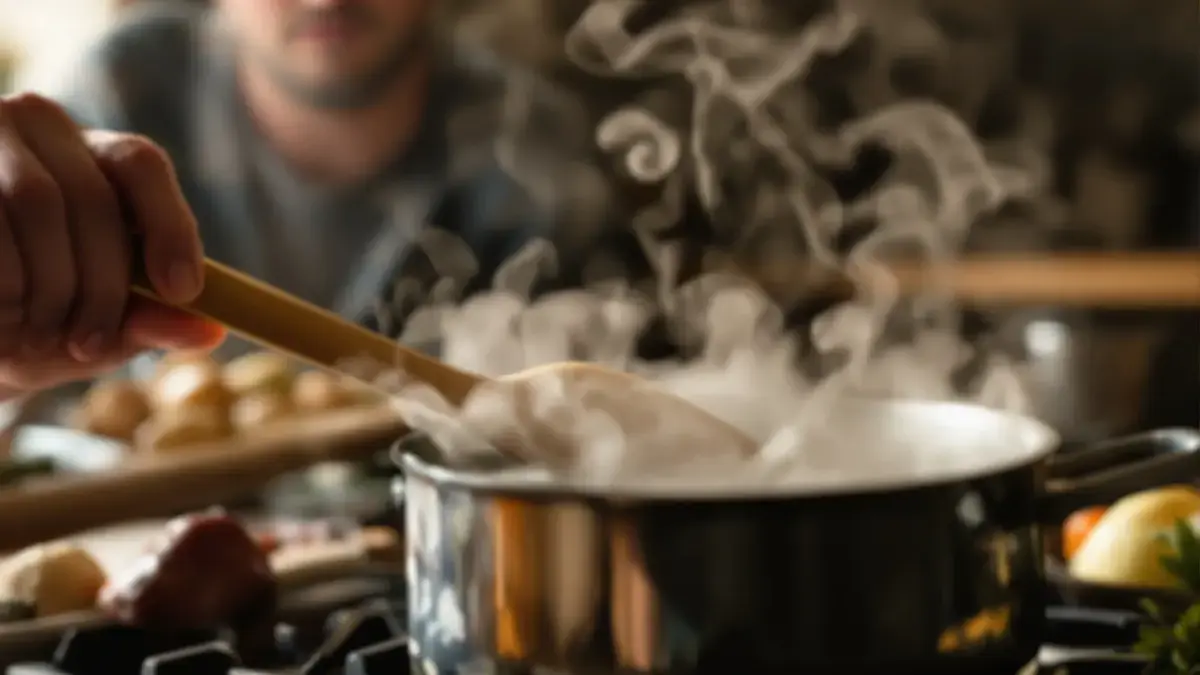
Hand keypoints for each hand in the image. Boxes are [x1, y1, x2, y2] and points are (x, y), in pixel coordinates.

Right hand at [0, 93, 223, 395]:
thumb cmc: (32, 314)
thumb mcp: (96, 324)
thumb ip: (149, 320)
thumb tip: (210, 333)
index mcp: (91, 152)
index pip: (141, 165)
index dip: (169, 226)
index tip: (183, 292)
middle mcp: (35, 122)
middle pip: (91, 197)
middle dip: (101, 285)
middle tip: (89, 344)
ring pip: (35, 200)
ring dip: (44, 285)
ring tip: (33, 334)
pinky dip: (3, 284)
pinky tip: (1, 314)